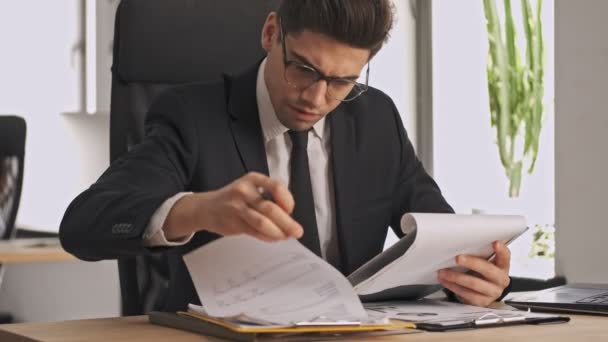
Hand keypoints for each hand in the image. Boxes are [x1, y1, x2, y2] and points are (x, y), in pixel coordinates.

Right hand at [164, 172, 302, 241]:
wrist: (205, 208)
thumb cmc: (233, 199)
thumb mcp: (250, 189)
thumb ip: (268, 198)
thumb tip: (290, 217)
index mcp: (252, 179)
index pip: (276, 187)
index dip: (287, 200)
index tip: (290, 209)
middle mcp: (244, 191)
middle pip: (271, 208)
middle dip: (287, 222)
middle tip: (297, 231)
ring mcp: (237, 207)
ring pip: (262, 222)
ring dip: (278, 232)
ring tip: (286, 236)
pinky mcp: (233, 222)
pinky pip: (254, 231)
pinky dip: (267, 236)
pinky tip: (272, 238)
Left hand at [437, 241, 510, 306]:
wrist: (482, 293)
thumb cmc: (482, 273)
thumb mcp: (484, 263)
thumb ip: (479, 254)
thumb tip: (459, 245)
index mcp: (502, 266)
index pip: (505, 257)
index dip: (501, 250)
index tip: (495, 243)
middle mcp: (501, 279)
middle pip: (488, 270)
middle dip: (471, 263)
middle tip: (458, 258)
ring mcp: (493, 292)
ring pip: (474, 283)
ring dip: (456, 277)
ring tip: (443, 272)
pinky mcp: (483, 302)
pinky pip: (467, 294)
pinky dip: (453, 286)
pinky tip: (445, 281)